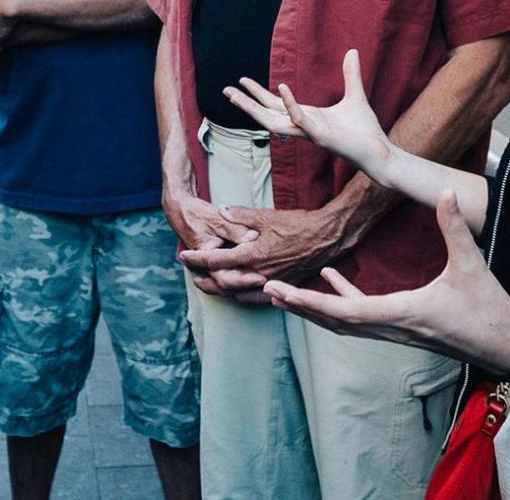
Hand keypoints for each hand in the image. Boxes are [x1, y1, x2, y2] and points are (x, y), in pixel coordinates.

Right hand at [163, 187, 261, 297]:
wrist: (180, 210)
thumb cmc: (197, 213)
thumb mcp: (217, 219)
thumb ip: (236, 229)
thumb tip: (254, 237)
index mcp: (205, 257)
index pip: (224, 278)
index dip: (244, 280)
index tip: (262, 278)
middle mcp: (206, 267)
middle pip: (229, 286)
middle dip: (248, 287)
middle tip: (269, 283)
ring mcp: (210, 268)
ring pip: (228, 286)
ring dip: (246, 288)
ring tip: (267, 286)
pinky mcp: (215, 265)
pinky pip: (229, 278)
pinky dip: (242, 283)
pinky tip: (258, 284)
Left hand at [178, 200, 353, 294]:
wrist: (327, 237)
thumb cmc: (297, 224)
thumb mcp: (266, 216)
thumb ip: (239, 215)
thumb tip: (219, 211)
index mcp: (252, 255)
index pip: (216, 261)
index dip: (196, 259)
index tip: (183, 256)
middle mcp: (259, 274)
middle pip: (223, 283)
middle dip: (205, 279)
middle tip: (191, 275)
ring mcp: (272, 284)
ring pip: (239, 294)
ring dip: (221, 290)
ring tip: (208, 285)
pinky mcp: (284, 287)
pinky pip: (258, 299)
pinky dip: (243, 297)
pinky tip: (237, 294)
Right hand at [222, 50, 392, 175]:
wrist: (379, 152)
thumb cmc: (365, 130)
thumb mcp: (355, 96)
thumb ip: (350, 74)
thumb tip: (352, 51)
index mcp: (306, 117)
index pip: (275, 105)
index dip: (257, 93)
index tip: (241, 81)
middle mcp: (302, 126)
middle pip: (266, 114)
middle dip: (245, 103)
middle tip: (225, 90)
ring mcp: (309, 132)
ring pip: (273, 121)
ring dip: (254, 107)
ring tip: (237, 93)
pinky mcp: (321, 136)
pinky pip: (300, 119)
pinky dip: (290, 104)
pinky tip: (281, 87)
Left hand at [263, 192, 509, 371]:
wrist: (507, 348)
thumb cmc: (490, 311)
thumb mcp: (473, 265)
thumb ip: (456, 228)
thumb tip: (444, 193)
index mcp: (404, 312)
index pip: (348, 312)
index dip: (314, 302)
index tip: (285, 293)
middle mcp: (392, 326)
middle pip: (335, 321)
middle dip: (300, 306)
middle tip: (266, 290)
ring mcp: (395, 329)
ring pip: (344, 321)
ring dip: (313, 306)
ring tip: (282, 290)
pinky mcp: (402, 325)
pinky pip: (361, 315)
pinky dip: (340, 298)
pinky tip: (328, 277)